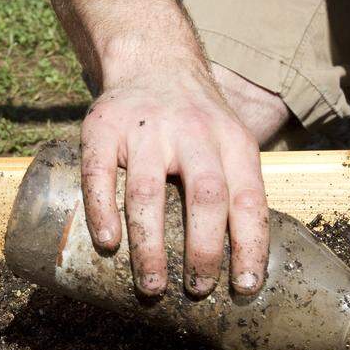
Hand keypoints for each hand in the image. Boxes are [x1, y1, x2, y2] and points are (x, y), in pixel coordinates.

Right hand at [81, 64, 269, 297]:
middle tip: (197, 289)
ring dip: (150, 246)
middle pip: (204, 197)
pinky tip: (107, 243)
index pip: (249, 199)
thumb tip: (243, 264)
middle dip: (203, 251)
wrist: (153, 59)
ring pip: (148, 194)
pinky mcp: (102, 128)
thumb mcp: (229, 140)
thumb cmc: (196, 119)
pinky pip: (99, 175)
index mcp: (231, 142)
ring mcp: (145, 130)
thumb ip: (237, 188)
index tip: (246, 287)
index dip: (250, 245)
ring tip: (152, 284)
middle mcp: (192, 133)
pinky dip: (102, 212)